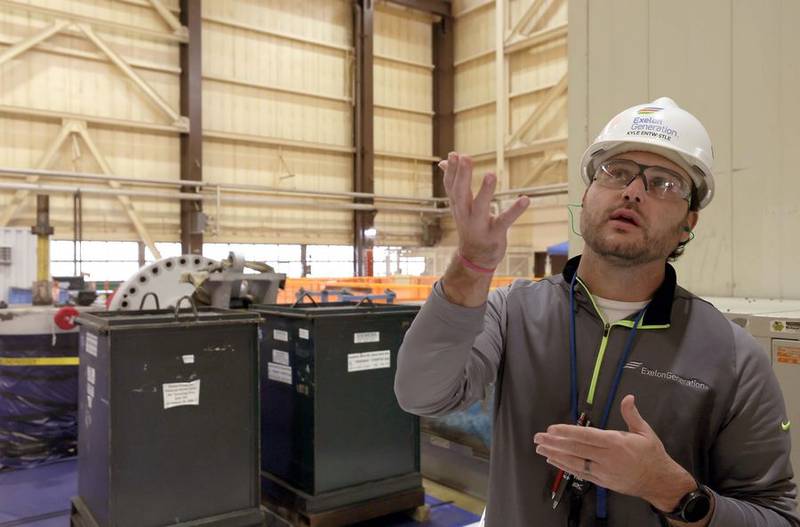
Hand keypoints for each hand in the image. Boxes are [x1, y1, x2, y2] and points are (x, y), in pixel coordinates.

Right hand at [440, 152, 528, 268]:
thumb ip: (453, 182)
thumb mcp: (459, 204)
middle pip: (461, 193)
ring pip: (480, 207)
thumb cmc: (470, 225)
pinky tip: (525, 199)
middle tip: (466, 157)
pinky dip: (515, 211)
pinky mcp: (495, 233)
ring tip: (491, 174)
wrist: (475, 257)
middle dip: (463, 175)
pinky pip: (504, 221)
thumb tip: (442, 161)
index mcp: (458, 205)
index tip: (453, 154)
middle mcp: (465, 214)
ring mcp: (479, 225)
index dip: (451, 171)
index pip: (451, 186)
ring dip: (485, 191)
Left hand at [533, 395, 696, 512]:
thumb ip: (632, 414)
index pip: (586, 436)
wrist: (660, 482)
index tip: (552, 429)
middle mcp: (607, 458)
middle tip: (538, 438)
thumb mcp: (645, 432)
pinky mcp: (602, 482)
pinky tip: (553, 461)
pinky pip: (580, 473)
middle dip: (554, 443)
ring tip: (540, 448)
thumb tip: (628, 397)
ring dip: (555, 455)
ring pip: (574, 463)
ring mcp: (603, 472)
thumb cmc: (652, 454)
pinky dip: (565, 467)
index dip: (567, 432)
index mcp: (616, 443)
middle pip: (576, 449)